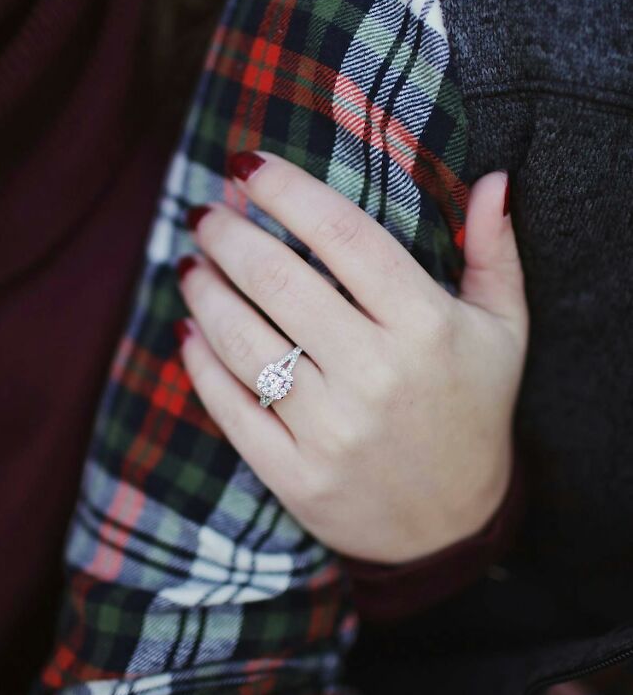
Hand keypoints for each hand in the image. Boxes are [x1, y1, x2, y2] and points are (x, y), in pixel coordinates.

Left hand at [175, 152, 527, 563]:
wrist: (450, 528)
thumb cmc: (473, 411)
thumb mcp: (504, 333)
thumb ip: (495, 253)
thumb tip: (494, 180)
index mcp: (426, 326)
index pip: (342, 234)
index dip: (286, 190)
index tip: (247, 166)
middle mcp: (375, 374)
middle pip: (278, 280)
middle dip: (228, 234)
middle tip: (205, 214)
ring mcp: (330, 429)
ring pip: (242, 340)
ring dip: (205, 290)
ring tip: (191, 263)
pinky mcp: (294, 474)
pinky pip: (230, 405)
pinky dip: (199, 362)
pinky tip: (189, 328)